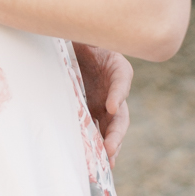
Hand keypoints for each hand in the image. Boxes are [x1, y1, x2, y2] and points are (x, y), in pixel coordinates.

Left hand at [72, 43, 132, 168]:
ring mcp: (104, 104)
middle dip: (116, 132)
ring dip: (111, 144)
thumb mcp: (88, 35)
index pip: (121, 81)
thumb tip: (85, 37)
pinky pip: (98, 130)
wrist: (73, 46)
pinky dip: (99, 145)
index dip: (118, 94)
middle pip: (120, 114)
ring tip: (108, 160)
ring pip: (112, 128)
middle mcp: (114, 90)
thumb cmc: (82, 38)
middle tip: (109, 147)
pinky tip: (97, 160)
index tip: (111, 106)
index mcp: (117, 67)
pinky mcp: (93, 112)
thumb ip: (89, 37)